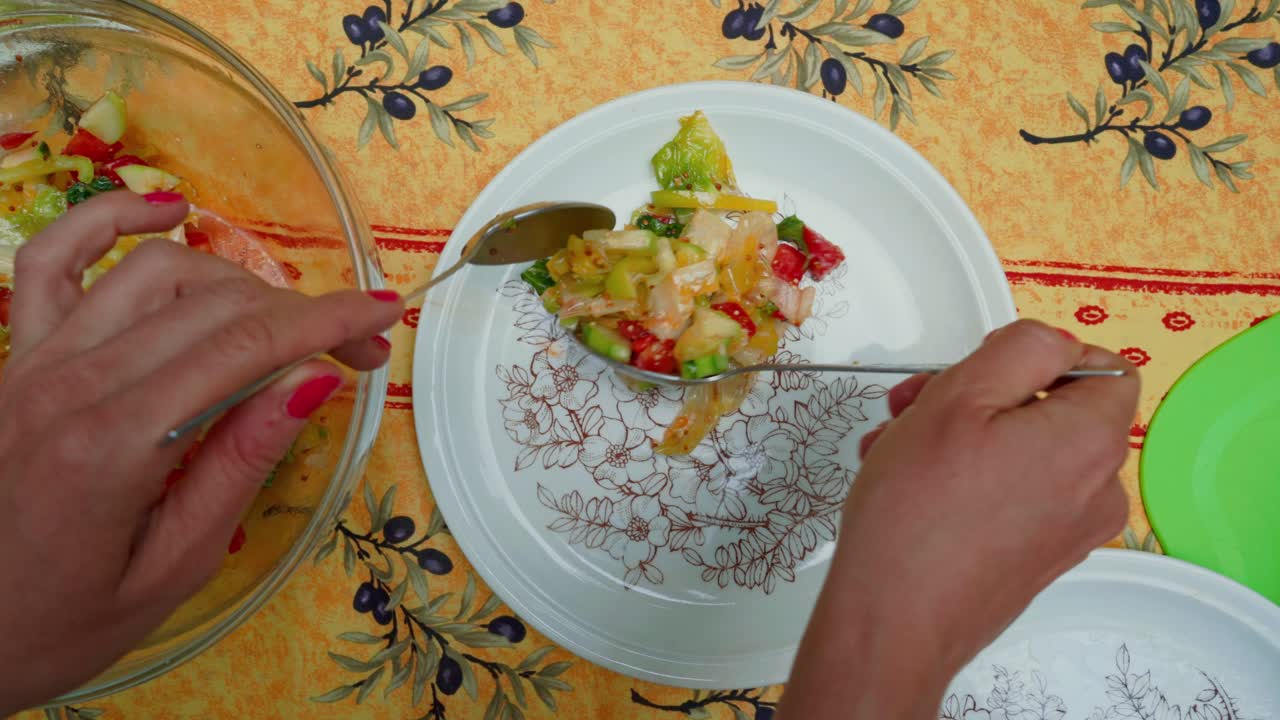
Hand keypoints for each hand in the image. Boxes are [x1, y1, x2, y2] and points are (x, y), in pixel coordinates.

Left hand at [0, 191, 402, 711]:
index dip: (328, 322)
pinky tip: (167, 213)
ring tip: (284, 322)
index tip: (385, 315)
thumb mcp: (174, 567)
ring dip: (239, 282)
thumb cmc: (63, 619)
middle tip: (357, 351)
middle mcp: (70, 383)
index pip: (247, 347)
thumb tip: (310, 382)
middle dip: (305, 313)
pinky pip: (54, 258)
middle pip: (215, 305)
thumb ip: (240, 465)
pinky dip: (109, 219)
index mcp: (114, 445)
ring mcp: (33, 360)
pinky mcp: (15, 357)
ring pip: (158, 272)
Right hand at [779, 320, 1139, 718]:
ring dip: (957, 434)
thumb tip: (1053, 343)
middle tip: (913, 404)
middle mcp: (1096, 487)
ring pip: (1020, 449)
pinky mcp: (1036, 556)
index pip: (1104, 367)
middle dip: (978, 395)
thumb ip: (1020, 348)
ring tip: (895, 447)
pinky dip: (966, 477)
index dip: (1038, 357)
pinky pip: (1011, 493)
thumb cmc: (919, 512)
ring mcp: (1068, 528)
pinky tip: (909, 485)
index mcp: (1090, 440)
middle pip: (1051, 408)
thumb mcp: (960, 396)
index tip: (980, 370)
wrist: (895, 621)